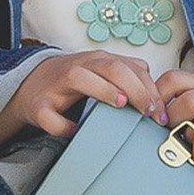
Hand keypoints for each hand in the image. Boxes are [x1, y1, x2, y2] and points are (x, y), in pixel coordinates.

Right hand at [0, 49, 166, 148]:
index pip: (130, 67)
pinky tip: (76, 133)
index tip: (161, 113)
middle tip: (150, 114)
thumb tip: (158, 97)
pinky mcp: (39, 106)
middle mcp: (80, 66)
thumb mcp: (103, 75)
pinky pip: (52, 116)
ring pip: (80, 79)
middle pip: (111, 68)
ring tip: (120, 105)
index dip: (149, 88)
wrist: (32, 85)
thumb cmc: (76, 82)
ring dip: (102, 90)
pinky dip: (65, 126)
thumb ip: (128, 78)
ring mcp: (57, 84)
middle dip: (135, 89)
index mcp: (98, 61)